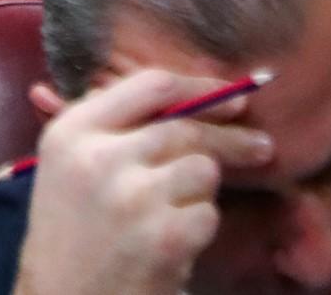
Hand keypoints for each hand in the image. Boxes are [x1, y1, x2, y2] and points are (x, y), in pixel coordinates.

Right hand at [9, 70, 273, 294]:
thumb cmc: (70, 234)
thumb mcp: (69, 165)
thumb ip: (114, 125)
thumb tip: (190, 94)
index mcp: (72, 131)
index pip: (151, 85)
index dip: (199, 88)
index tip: (230, 96)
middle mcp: (101, 157)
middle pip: (186, 127)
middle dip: (230, 138)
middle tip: (261, 147)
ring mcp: (134, 197)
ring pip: (202, 170)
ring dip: (199, 192)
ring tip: (171, 215)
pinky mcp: (164, 237)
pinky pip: (208, 215)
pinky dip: (198, 230)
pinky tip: (171, 245)